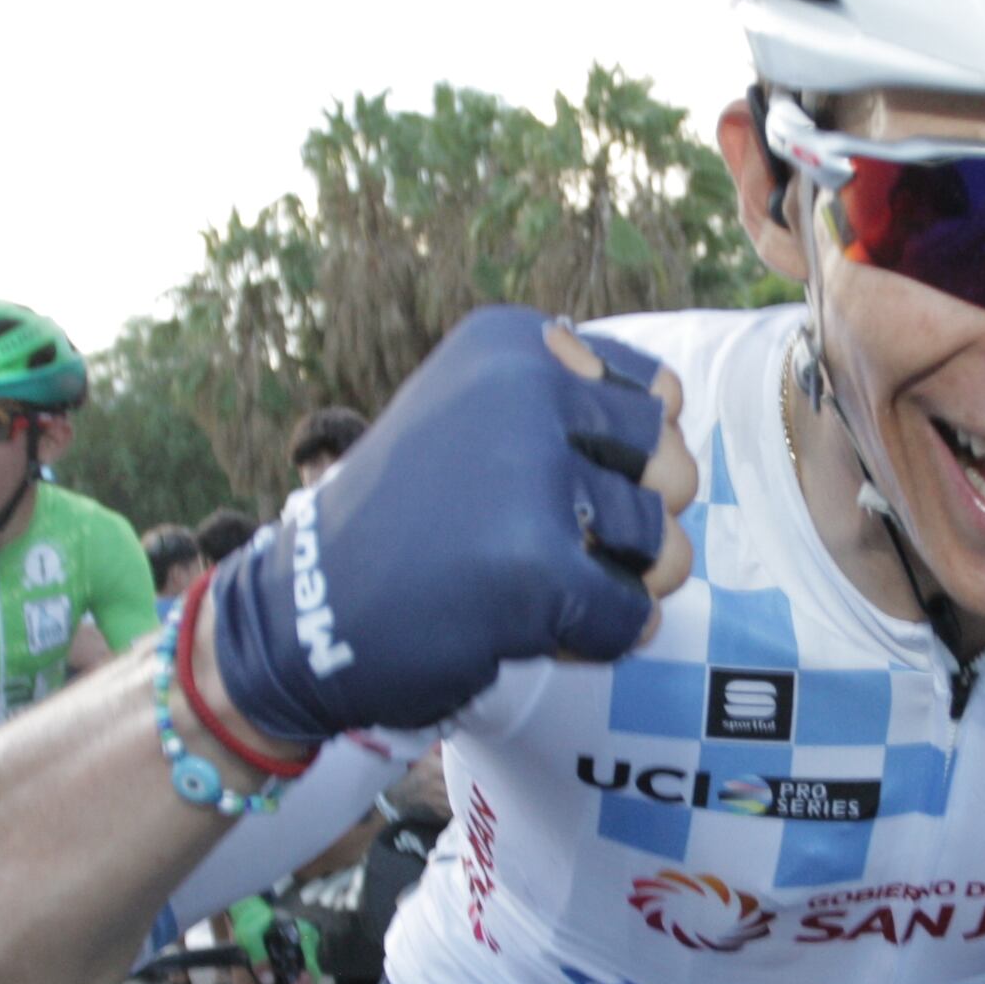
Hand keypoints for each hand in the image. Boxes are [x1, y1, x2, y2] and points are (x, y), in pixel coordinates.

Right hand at [207, 308, 699, 745]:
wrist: (303, 614)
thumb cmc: (412, 521)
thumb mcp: (473, 417)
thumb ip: (580, 408)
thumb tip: (681, 427)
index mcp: (513, 345)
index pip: (656, 397)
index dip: (621, 460)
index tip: (549, 478)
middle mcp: (524, 394)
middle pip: (672, 467)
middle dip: (632, 521)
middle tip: (549, 543)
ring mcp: (530, 481)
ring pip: (663, 546)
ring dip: (614, 585)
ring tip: (535, 586)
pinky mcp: (535, 571)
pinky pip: (633, 615)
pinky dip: (596, 638)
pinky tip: (533, 630)